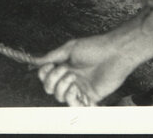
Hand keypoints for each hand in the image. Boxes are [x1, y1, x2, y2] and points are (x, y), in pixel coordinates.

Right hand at [34, 27, 152, 105]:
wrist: (115, 53)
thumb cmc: (95, 47)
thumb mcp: (70, 48)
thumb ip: (53, 56)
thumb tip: (36, 61)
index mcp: (64, 66)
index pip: (46, 76)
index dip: (44, 74)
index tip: (49, 66)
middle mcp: (70, 78)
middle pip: (50, 88)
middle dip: (53, 80)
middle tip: (66, 70)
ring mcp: (80, 88)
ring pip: (60, 97)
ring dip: (62, 87)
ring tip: (74, 76)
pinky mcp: (90, 97)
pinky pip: (75, 105)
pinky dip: (71, 99)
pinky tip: (76, 89)